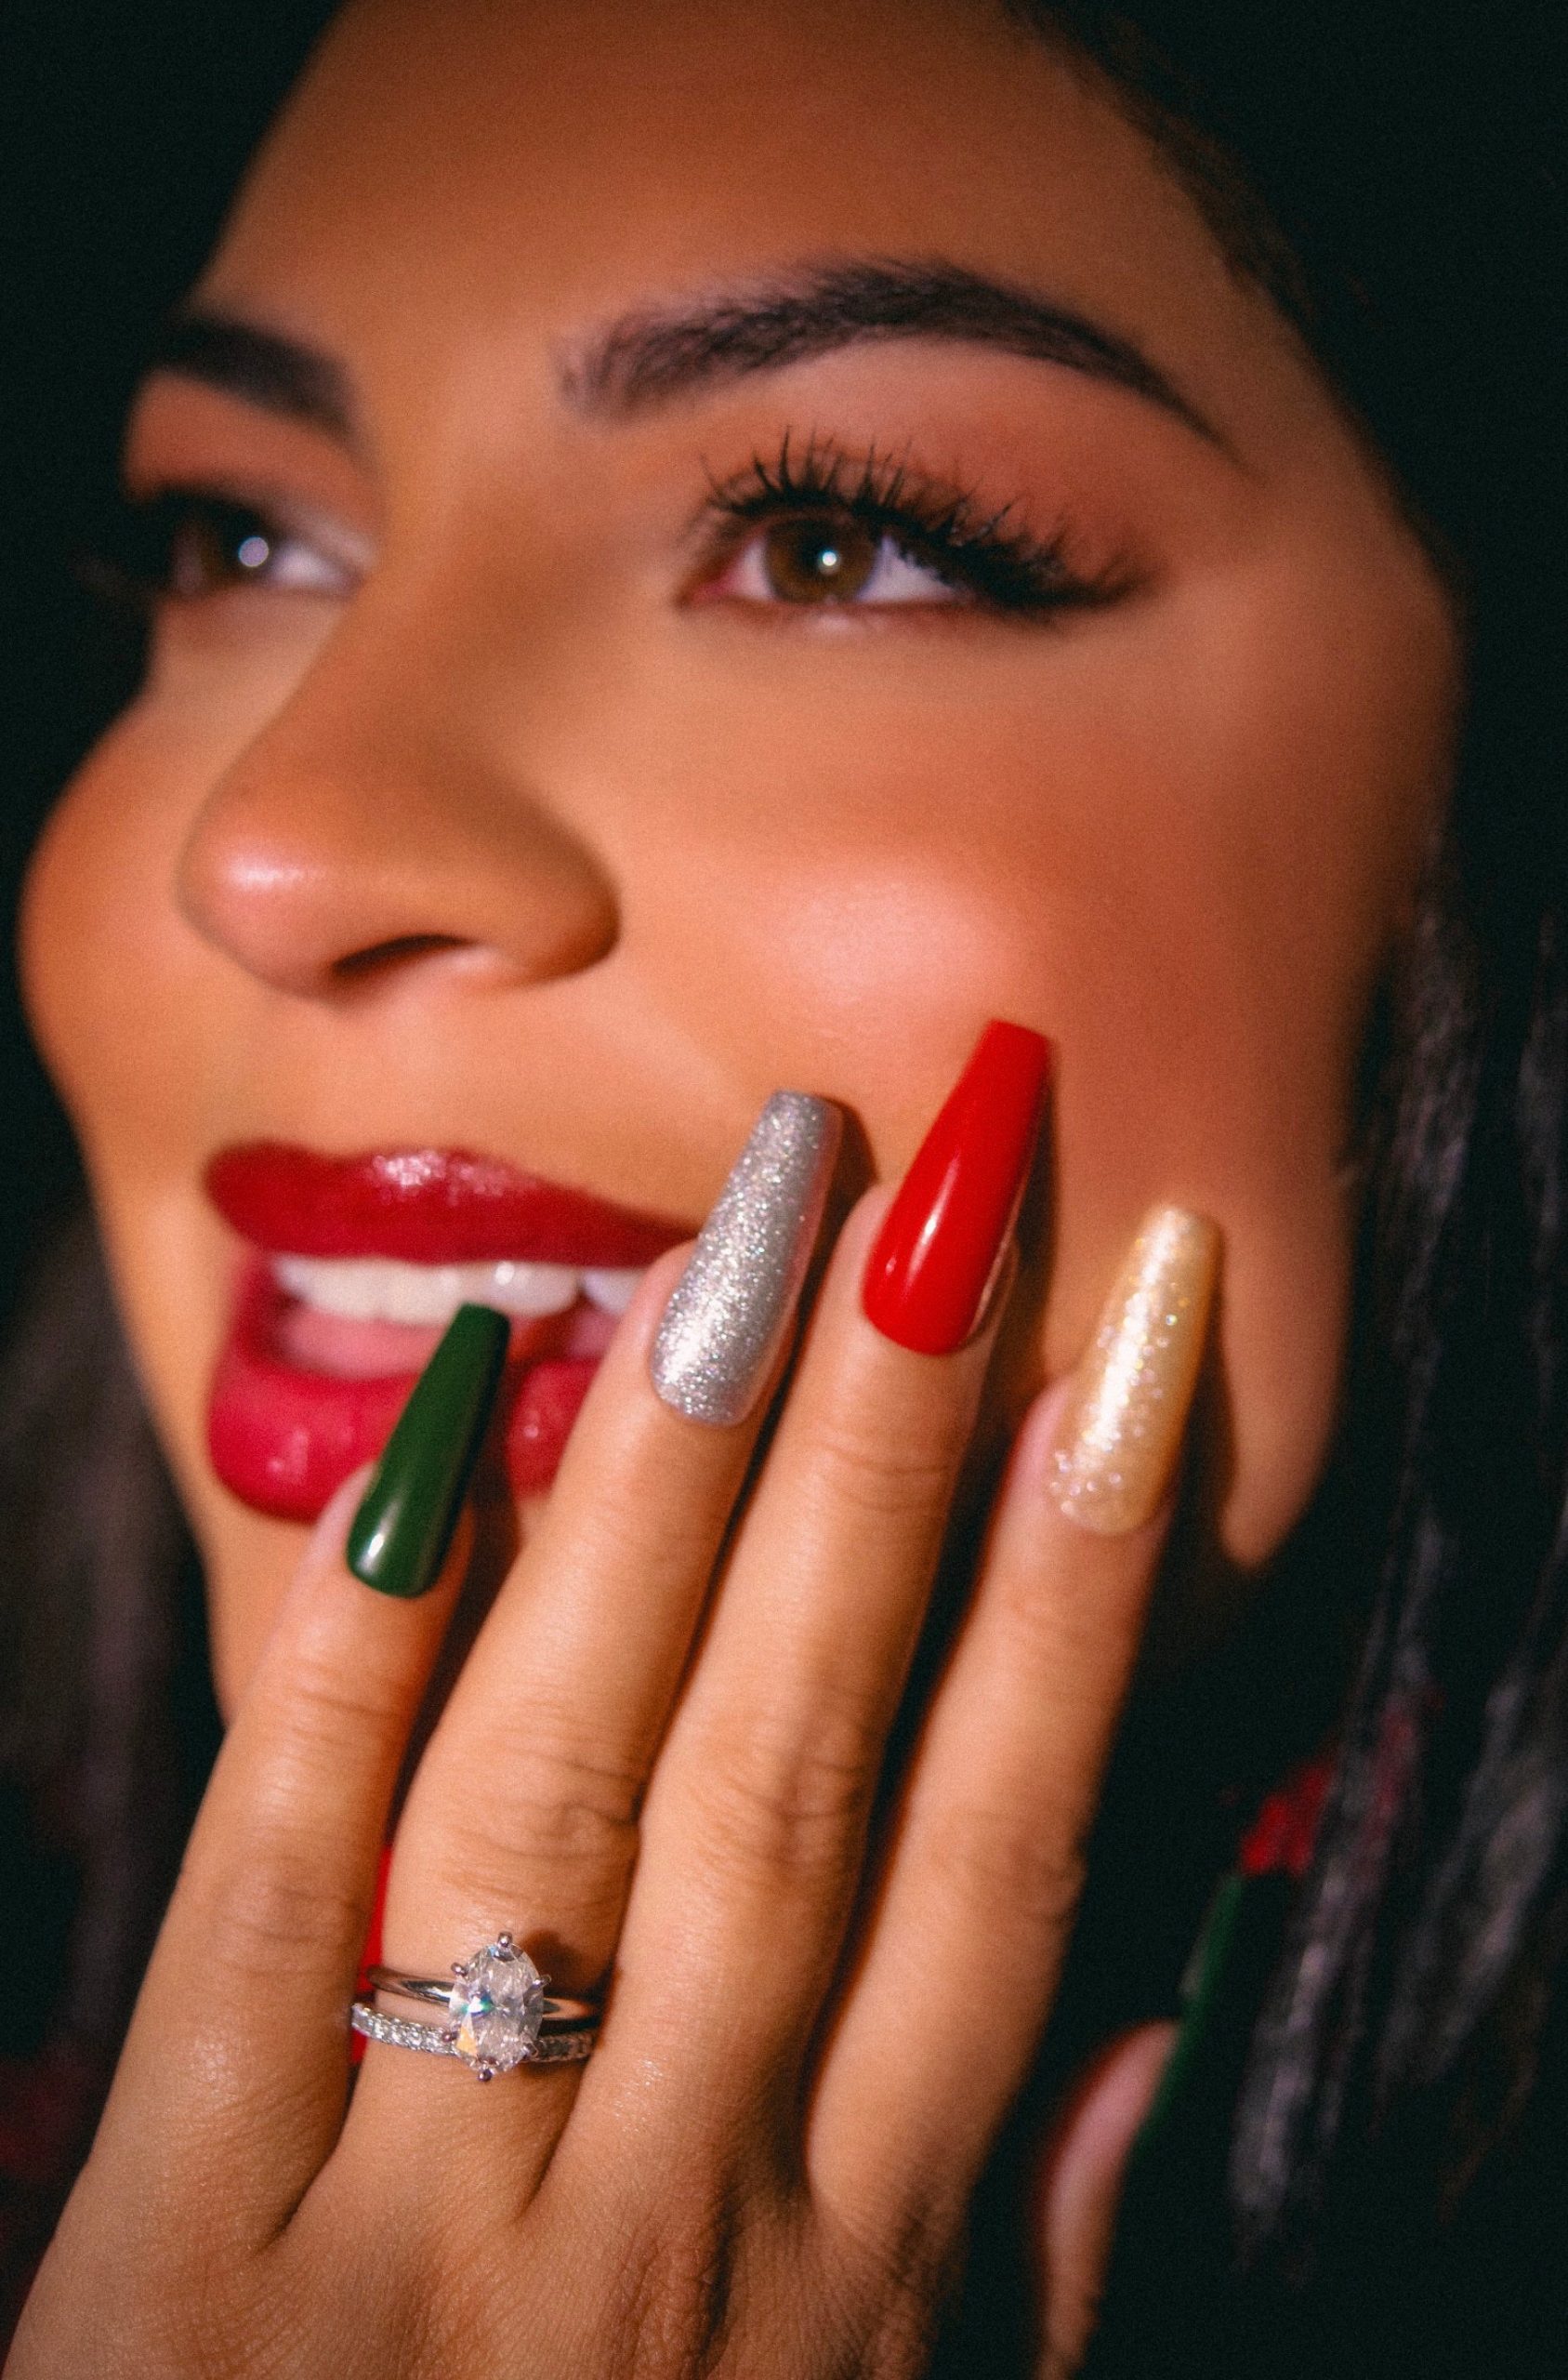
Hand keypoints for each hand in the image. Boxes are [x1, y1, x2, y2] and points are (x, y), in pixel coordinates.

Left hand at [12, 1078, 1213, 2378]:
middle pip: (800, 1762)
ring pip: (571, 1784)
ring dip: (675, 1486)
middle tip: (956, 1178)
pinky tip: (430, 1428)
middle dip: (895, 1450)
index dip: (1087, 1583)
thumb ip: (1013, 2263)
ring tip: (754, 1233)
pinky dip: (353, 1658)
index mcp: (837, 2279)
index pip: (997, 1849)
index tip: (1137, 1347)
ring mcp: (415, 2229)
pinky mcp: (167, 2254)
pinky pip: (264, 1903)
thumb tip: (1157, 2020)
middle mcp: (658, 2219)